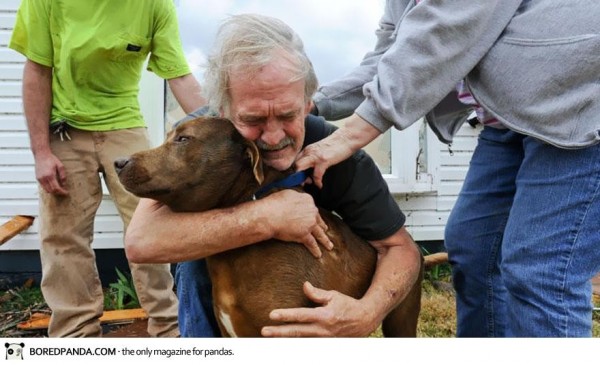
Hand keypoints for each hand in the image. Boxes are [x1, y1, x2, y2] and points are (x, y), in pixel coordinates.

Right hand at [35, 152, 67, 194]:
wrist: (41, 155)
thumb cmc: (52, 159)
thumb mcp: (60, 166)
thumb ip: (63, 175)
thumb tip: (64, 184)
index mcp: (50, 175)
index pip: (56, 188)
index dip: (62, 192)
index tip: (66, 193)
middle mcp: (43, 178)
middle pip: (51, 191)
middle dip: (58, 192)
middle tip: (64, 191)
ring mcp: (39, 178)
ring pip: (46, 190)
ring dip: (53, 191)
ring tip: (59, 189)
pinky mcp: (37, 178)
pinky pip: (43, 187)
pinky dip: (48, 188)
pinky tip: (53, 185)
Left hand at [261, 281, 378, 336]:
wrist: (364, 321)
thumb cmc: (348, 305)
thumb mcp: (333, 295)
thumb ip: (317, 293)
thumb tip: (304, 286)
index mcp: (324, 316)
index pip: (300, 316)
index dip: (286, 315)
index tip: (272, 315)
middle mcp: (322, 330)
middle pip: (296, 332)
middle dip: (279, 332)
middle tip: (264, 331)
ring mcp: (323, 339)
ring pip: (300, 341)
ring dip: (284, 340)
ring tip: (270, 338)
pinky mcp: (325, 344)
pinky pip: (307, 344)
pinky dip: (296, 344)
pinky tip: (284, 343)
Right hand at [264, 190, 332, 257]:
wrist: (269, 215)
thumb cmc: (274, 204)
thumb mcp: (287, 194)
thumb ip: (295, 197)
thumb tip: (295, 199)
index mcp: (308, 200)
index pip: (312, 208)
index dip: (312, 213)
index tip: (313, 217)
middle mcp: (311, 211)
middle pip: (318, 220)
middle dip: (322, 226)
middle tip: (325, 230)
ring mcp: (310, 224)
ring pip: (320, 233)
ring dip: (325, 241)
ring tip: (329, 246)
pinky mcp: (304, 235)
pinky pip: (312, 244)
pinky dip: (315, 250)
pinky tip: (318, 255)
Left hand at [295, 136, 351, 188]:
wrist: (346, 137)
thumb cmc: (336, 145)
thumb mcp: (320, 150)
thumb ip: (313, 157)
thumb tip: (310, 170)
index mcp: (307, 150)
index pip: (294, 161)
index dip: (293, 171)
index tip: (296, 179)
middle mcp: (309, 152)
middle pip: (293, 164)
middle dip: (294, 176)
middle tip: (300, 182)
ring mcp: (315, 156)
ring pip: (299, 168)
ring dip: (302, 179)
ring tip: (309, 183)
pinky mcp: (324, 160)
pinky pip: (316, 175)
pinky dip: (317, 182)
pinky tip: (320, 185)